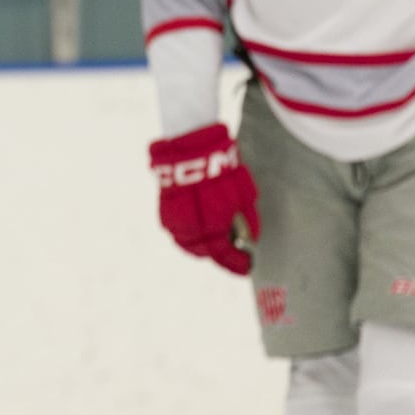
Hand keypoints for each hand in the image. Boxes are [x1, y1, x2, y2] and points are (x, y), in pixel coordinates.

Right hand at [148, 122, 257, 274]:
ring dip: (204, 247)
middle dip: (221, 255)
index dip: (236, 262)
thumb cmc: (221, 168)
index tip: (247, 266)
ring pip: (189, 244)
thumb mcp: (243, 194)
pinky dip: (191, 235)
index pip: (223, 253)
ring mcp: (173, 220)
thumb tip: (250, 241)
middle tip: (235, 255)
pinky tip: (201, 229)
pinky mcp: (164, 213)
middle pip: (205, 252)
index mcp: (211, 221)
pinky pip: (179, 233)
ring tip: (218, 242)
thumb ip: (247, 221)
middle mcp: (189, 225)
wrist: (188, 147)